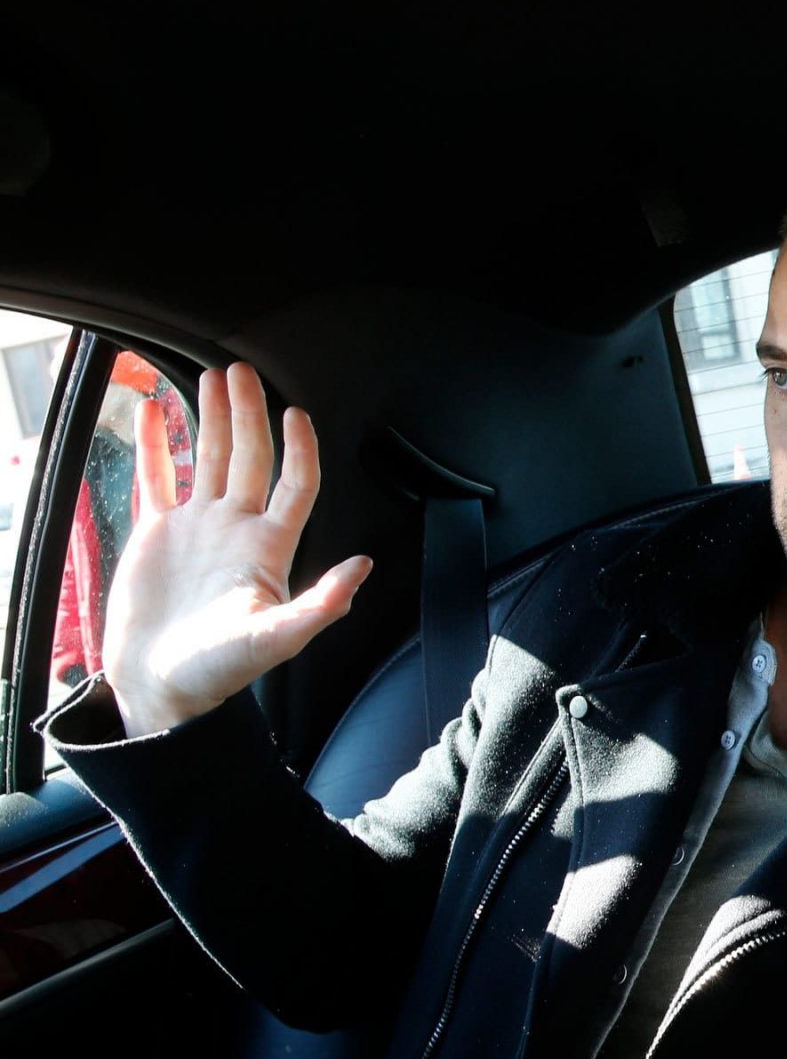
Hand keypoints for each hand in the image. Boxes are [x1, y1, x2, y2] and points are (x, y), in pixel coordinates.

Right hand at [101, 364, 372, 736]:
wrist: (161, 687)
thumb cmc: (218, 671)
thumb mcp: (275, 639)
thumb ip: (319, 604)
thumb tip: (364, 568)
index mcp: (267, 547)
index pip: (293, 484)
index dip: (298, 448)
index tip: (295, 413)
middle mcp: (235, 529)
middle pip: (248, 458)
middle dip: (247, 414)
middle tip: (241, 371)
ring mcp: (196, 528)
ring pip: (206, 459)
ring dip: (209, 419)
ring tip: (211, 377)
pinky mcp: (156, 535)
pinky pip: (156, 478)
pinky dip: (153, 444)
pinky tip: (150, 411)